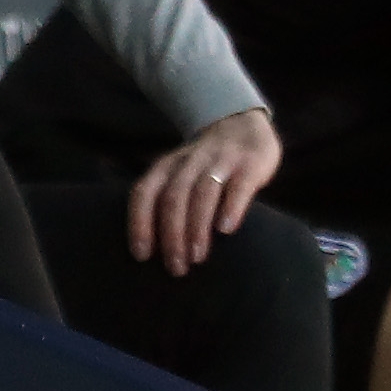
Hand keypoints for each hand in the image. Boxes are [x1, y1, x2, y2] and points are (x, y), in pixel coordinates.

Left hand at [127, 108, 282, 275]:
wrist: (242, 123)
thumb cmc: (204, 165)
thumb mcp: (178, 175)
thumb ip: (165, 202)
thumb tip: (151, 252)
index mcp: (167, 167)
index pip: (145, 192)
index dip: (140, 223)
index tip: (142, 255)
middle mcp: (190, 162)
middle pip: (174, 197)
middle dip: (172, 234)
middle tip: (176, 268)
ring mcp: (220, 160)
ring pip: (202, 192)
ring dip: (197, 226)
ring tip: (197, 257)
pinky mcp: (250, 162)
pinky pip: (239, 184)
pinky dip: (231, 206)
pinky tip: (226, 229)